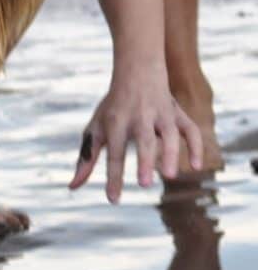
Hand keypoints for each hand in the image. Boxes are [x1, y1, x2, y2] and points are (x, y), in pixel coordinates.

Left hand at [68, 77, 202, 202]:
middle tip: (144, 184)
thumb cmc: (113, 107)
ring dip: (171, 154)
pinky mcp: (177, 113)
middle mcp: (139, 117)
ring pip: (169, 133)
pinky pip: (190, 129)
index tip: (113, 199)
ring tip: (169, 175)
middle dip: (144, 161)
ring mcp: (161, 114)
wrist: (137, 69)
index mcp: (116, 123)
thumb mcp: (96, 129)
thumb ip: (86, 159)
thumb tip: (72, 187)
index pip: (115, 153)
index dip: (114, 177)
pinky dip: (196, 145)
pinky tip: (197, 166)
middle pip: (143, 140)